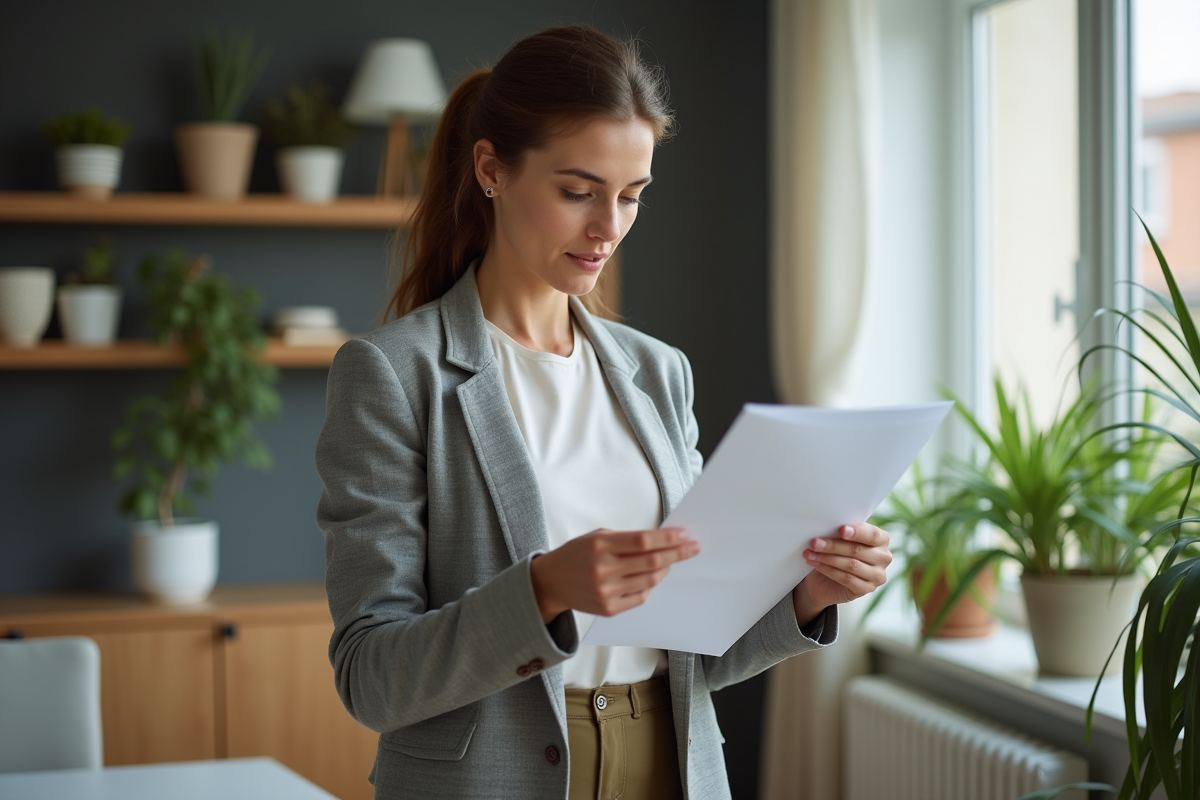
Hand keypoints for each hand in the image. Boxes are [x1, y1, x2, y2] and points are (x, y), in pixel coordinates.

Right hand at [530, 528, 700, 622]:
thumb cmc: (577, 554)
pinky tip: (652, 576)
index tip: (684, 535)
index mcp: (601, 545)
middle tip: (692, 548)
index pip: (644, 541)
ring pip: (650, 580)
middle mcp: (604, 569)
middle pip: (652, 562)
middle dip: (677, 553)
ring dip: (667, 569)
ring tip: (673, 561)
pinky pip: (641, 596)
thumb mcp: (597, 536)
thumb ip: (627, 539)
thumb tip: (662, 540)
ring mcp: (606, 591)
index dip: (668, 539)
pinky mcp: (609, 608)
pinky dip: (650, 585)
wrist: (551, 582)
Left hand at [793, 523, 891, 626]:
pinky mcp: (867, 589)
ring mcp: (878, 575)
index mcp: (882, 539)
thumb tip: (828, 526)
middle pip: (857, 550)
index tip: (841, 530)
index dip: (857, 532)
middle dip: (833, 546)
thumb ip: (842, 533)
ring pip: (851, 565)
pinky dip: (828, 570)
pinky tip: (816, 564)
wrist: (827, 579)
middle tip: (814, 542)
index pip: (873, 535)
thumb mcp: (840, 539)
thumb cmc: (837, 552)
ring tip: (810, 553)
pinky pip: (846, 579)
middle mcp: (884, 557)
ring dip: (827, 558)